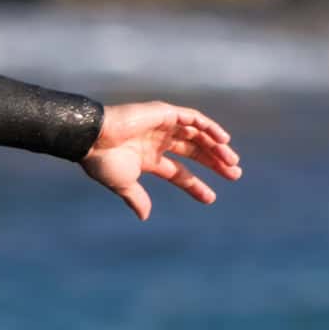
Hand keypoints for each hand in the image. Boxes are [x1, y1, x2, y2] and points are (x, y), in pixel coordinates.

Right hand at [81, 99, 242, 220]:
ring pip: (198, 136)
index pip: (179, 173)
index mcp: (149, 159)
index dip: (196, 185)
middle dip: (215, 163)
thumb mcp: (124, 184)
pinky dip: (209, 127)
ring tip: (232, 161)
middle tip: (235, 174)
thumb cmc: (104, 161)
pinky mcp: (165, 113)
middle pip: (195, 152)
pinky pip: (193, 119)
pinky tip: (223, 140)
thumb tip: (145, 217)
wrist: (93, 138)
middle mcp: (158, 141)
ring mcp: (163, 126)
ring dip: (216, 147)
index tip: (212, 198)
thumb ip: (136, 199)